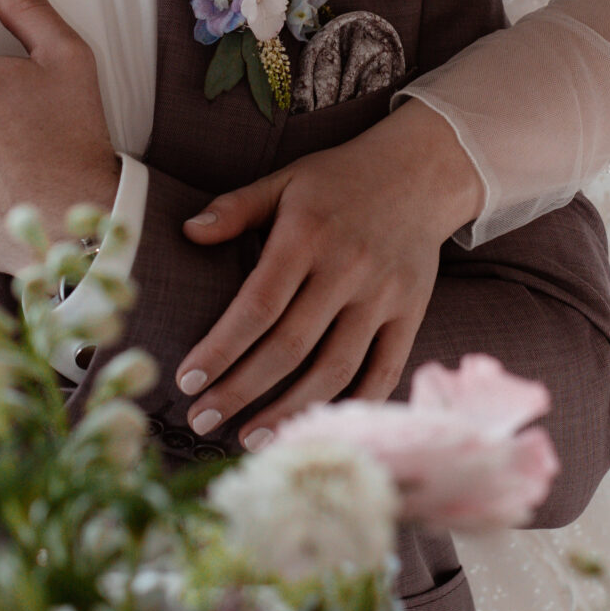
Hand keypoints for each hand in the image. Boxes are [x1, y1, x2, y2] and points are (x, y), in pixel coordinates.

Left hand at [175, 102, 484, 443]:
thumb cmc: (339, 180)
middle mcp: (347, 270)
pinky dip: (352, 405)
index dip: (221, 348)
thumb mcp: (285, 181)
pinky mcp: (410, 314)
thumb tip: (188, 232)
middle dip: (242, 390)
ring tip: (250, 439)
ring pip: (334, 369)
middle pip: (290, 347)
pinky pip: (383, 372)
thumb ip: (237, 208)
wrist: (421, 171)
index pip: (258, 305)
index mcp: (307, 236)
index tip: (188, 379)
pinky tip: (317, 427)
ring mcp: (383, 297)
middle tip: (201, 419)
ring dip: (290, 410)